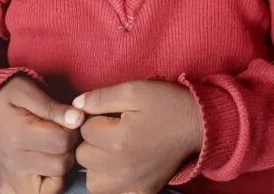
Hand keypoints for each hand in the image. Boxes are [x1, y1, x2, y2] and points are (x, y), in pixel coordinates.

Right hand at [0, 76, 83, 193]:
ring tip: (56, 147)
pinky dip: (53, 183)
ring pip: (56, 182)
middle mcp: (15, 161)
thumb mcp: (27, 91)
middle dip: (70, 147)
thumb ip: (52, 106)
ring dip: (63, 164)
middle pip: (62, 163)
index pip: (62, 141)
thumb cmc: (8, 96)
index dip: (73, 129)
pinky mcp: (13, 185)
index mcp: (19, 134)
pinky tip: (50, 165)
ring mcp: (14, 176)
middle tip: (64, 132)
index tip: (70, 119)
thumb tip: (78, 118)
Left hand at [74, 81, 202, 193]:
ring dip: (97, 166)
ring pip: (93, 181)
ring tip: (114, 150)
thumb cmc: (166, 104)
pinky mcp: (142, 192)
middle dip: (93, 142)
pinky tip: (121, 167)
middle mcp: (122, 168)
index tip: (111, 115)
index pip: (84, 131)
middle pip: (84, 157)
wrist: (197, 125)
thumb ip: (100, 97)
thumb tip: (75, 106)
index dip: (94, 118)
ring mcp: (132, 184)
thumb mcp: (134, 90)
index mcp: (119, 140)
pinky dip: (112, 183)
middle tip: (113, 130)